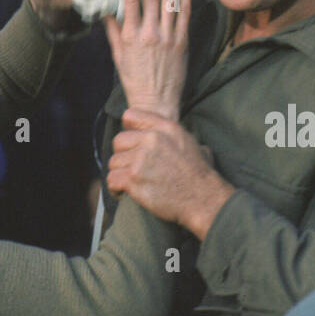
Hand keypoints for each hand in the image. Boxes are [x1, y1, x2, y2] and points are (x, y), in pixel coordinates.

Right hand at [105, 0, 189, 118]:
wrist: (156, 102)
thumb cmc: (134, 79)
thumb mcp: (118, 54)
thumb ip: (113, 30)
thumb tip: (106, 8)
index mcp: (131, 36)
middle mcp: (150, 33)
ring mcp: (169, 37)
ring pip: (170, 1)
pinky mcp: (183, 42)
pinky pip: (185, 14)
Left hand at [107, 109, 234, 237]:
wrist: (202, 199)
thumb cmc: (198, 173)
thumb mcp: (187, 141)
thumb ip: (166, 132)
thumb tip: (152, 132)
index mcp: (164, 128)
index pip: (130, 116)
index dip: (129, 131)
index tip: (132, 144)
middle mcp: (151, 139)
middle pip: (119, 141)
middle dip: (123, 156)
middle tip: (132, 168)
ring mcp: (141, 159)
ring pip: (114, 162)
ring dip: (120, 173)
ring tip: (131, 182)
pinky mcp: (133, 179)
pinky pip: (112, 179)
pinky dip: (115, 188)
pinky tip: (123, 192)